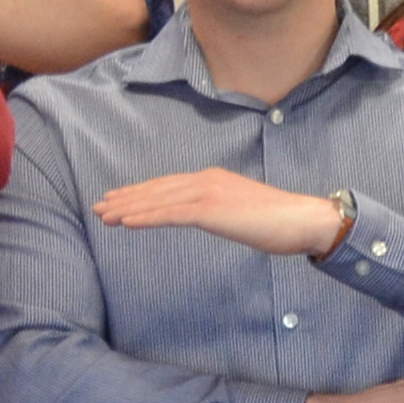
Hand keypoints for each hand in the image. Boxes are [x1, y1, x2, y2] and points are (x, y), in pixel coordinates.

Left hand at [91, 166, 349, 256]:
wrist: (303, 220)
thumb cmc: (281, 222)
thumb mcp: (243, 214)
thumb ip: (222, 213)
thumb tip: (213, 220)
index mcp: (213, 180)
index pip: (168, 186)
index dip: (140, 192)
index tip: (119, 199)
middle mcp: (205, 180)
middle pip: (157, 190)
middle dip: (126, 198)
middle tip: (100, 208)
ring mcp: (207, 193)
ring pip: (158, 200)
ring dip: (128, 208)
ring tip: (105, 216)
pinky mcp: (211, 210)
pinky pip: (170, 214)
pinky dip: (146, 217)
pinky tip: (127, 222)